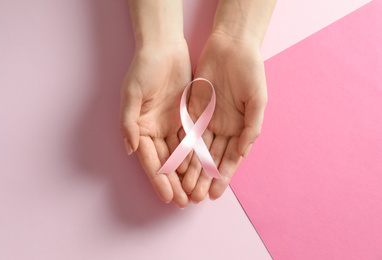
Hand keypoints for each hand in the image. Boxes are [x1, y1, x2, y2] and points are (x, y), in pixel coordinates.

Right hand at [119, 41, 190, 207]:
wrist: (164, 48)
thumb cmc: (144, 68)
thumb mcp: (132, 94)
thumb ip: (129, 122)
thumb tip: (131, 149)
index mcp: (139, 128)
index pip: (150, 160)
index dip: (159, 179)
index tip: (168, 197)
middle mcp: (155, 130)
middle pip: (166, 162)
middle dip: (174, 183)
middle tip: (185, 202)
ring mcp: (171, 125)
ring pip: (181, 155)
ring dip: (187, 174)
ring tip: (195, 192)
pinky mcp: (186, 117)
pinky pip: (193, 140)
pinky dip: (197, 155)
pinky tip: (204, 169)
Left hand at [184, 32, 267, 202]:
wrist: (231, 47)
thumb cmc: (251, 72)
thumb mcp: (258, 100)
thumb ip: (252, 127)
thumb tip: (242, 153)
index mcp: (241, 128)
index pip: (230, 158)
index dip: (223, 176)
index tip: (215, 193)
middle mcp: (223, 128)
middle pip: (212, 158)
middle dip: (204, 178)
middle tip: (195, 197)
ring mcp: (207, 120)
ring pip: (198, 150)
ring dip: (192, 169)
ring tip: (185, 187)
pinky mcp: (192, 110)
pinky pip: (186, 132)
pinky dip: (182, 149)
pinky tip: (177, 164)